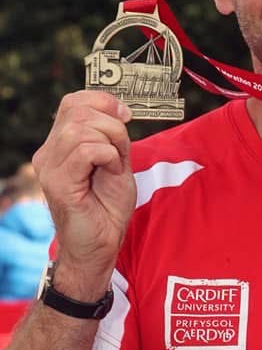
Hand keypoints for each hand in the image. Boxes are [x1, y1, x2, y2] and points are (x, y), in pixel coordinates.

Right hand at [33, 91, 136, 295]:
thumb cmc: (107, 210)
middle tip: (121, 150)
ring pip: (80, 129)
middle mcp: (49, 153)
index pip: (73, 102)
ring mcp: (50, 168)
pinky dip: (107, 156)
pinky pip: (84, 151)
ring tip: (114, 166)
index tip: (125, 116)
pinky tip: (110, 171)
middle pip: (77, 110)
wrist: (100, 247)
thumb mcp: (116, 164)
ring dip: (111, 142)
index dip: (102, 101)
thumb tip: (119, 109)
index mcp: (60, 145)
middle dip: (111, 124)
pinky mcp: (58, 184)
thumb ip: (113, 137)